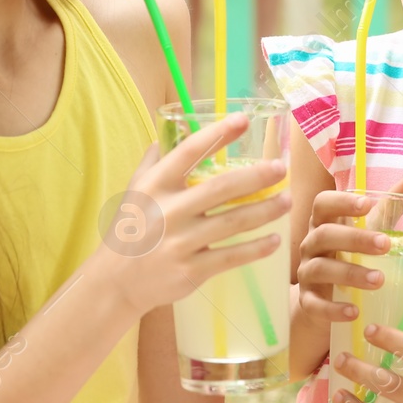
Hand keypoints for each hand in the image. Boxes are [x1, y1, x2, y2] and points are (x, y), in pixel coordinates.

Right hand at [99, 113, 290, 316]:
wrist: (115, 281)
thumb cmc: (129, 229)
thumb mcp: (135, 190)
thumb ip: (154, 161)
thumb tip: (174, 130)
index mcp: (155, 185)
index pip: (189, 151)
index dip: (218, 134)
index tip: (243, 120)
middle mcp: (168, 210)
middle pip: (221, 187)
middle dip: (256, 176)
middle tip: (280, 168)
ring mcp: (180, 242)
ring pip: (232, 222)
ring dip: (265, 210)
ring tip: (287, 200)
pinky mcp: (190, 270)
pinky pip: (231, 256)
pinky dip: (256, 248)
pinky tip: (275, 239)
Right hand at [296, 169, 402, 327]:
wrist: (324, 297)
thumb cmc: (350, 254)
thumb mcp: (370, 229)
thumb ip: (392, 205)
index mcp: (325, 222)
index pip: (323, 204)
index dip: (342, 202)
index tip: (368, 204)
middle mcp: (312, 245)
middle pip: (324, 235)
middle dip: (355, 239)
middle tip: (386, 245)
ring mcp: (306, 273)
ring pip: (320, 269)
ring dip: (349, 273)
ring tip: (379, 280)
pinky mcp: (307, 302)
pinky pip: (314, 305)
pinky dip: (333, 309)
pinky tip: (354, 312)